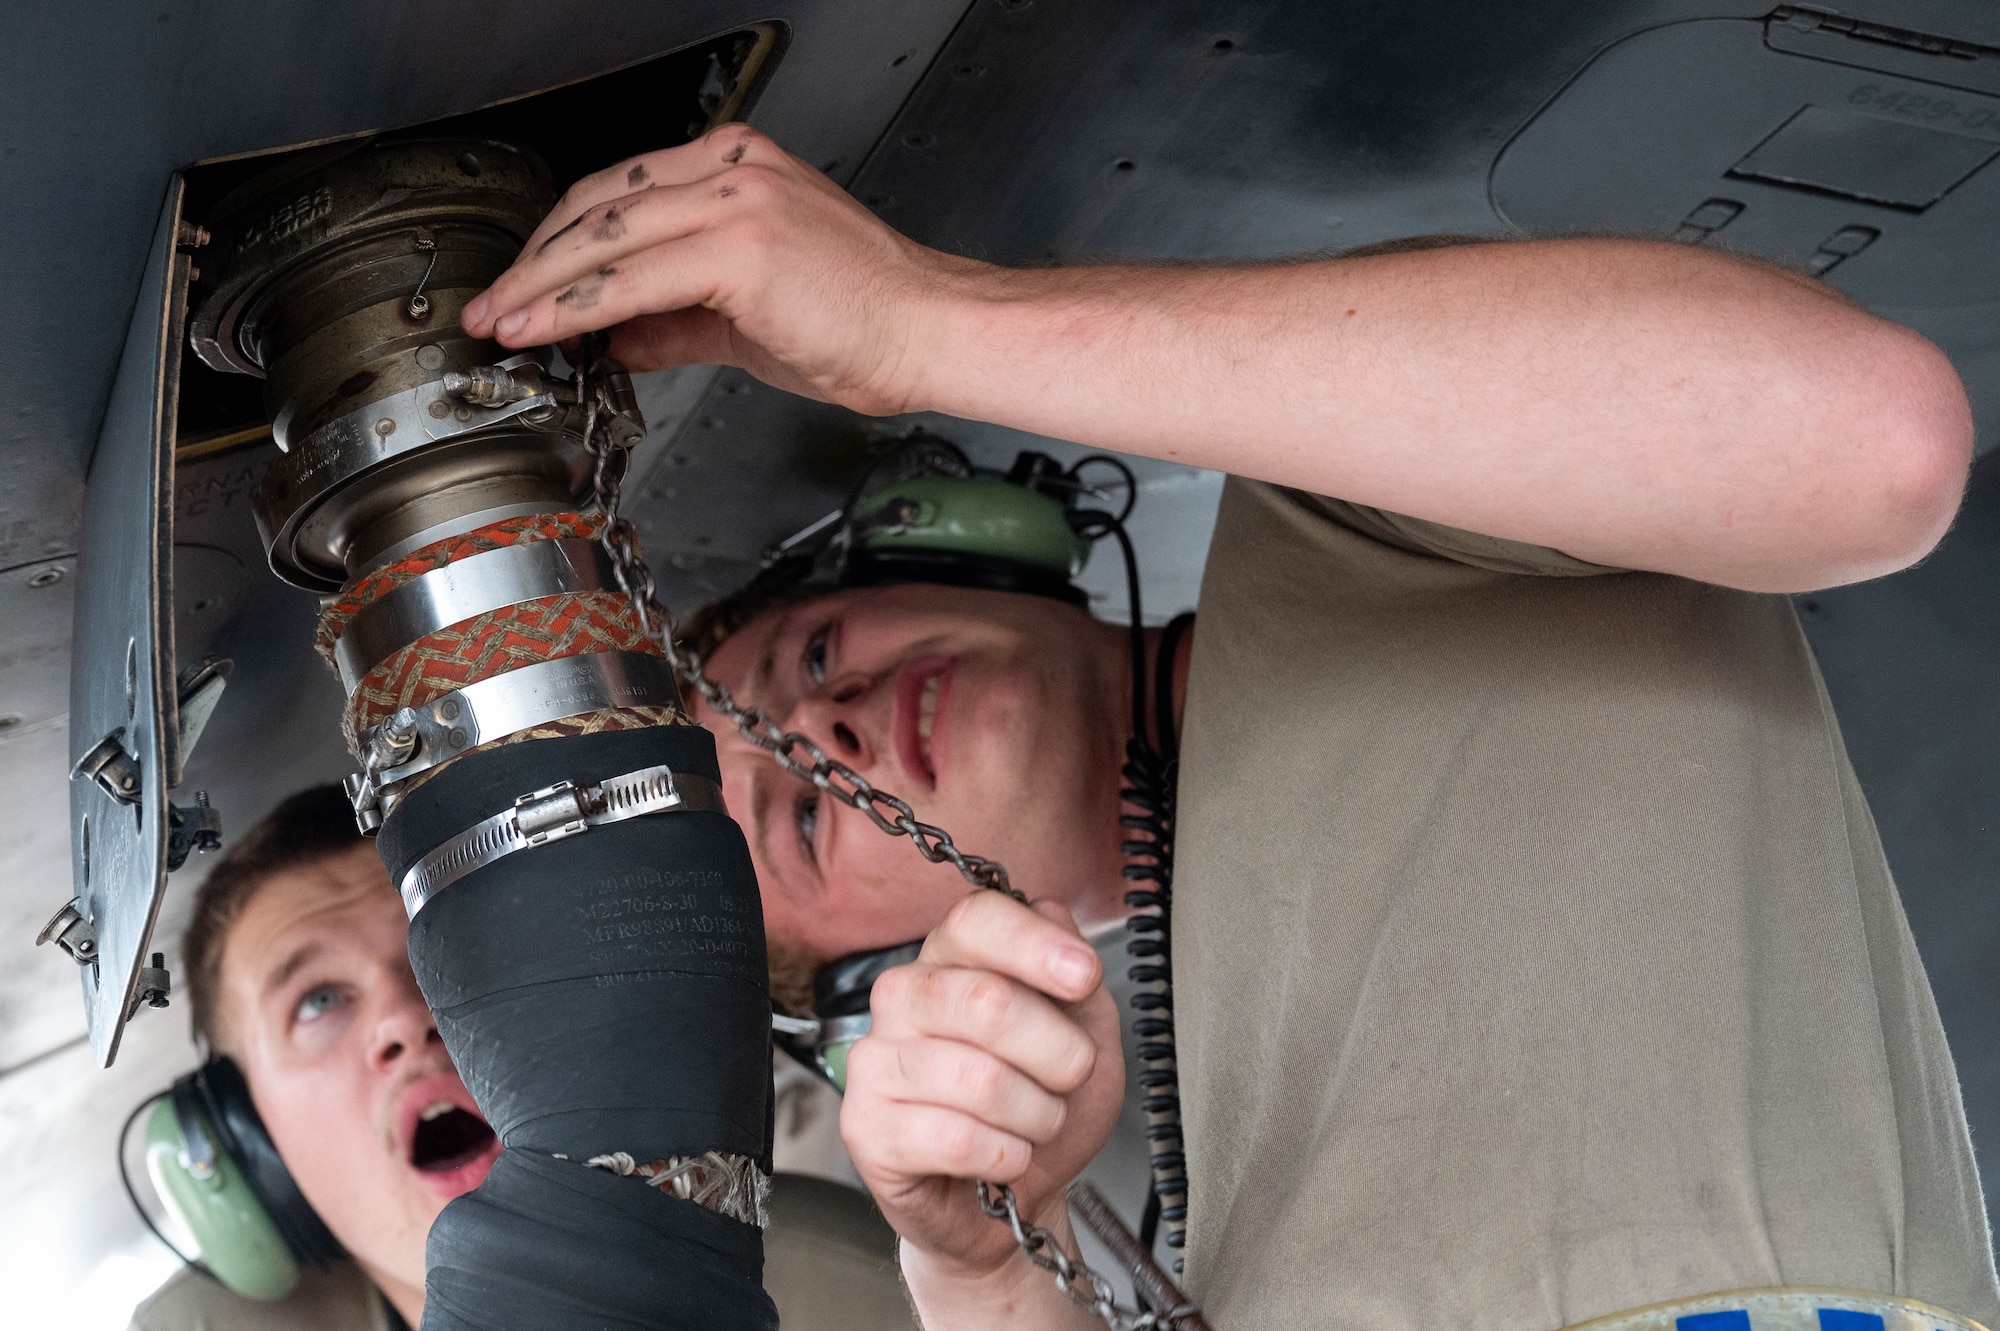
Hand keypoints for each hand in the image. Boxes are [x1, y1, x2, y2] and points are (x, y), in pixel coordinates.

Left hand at [460, 124, 986, 415]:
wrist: (931, 332)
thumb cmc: (868, 320)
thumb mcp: (750, 318)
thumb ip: (677, 321)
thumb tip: (619, 339)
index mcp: (741, 166)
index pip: (621, 194)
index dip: (560, 243)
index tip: (523, 286)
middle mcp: (735, 168)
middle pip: (599, 206)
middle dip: (533, 263)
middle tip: (492, 307)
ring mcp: (738, 200)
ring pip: (605, 238)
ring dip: (540, 287)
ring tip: (501, 324)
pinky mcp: (742, 245)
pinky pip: (634, 279)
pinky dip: (577, 307)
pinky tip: (546, 331)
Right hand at [840, 891, 1124, 1282]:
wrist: (1017, 1191)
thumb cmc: (1041, 1099)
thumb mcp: (1085, 1029)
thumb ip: (1074, 976)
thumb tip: (1057, 926)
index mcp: (953, 956)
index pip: (977, 919)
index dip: (1036, 946)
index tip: (1083, 977)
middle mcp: (904, 995)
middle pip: (985, 1000)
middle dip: (1057, 1052)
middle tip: (1070, 1077)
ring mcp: (875, 1059)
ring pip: (978, 1079)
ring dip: (1036, 1114)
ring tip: (1033, 1123)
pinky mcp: (864, 1125)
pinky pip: (954, 1137)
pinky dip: (1004, 1155)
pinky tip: (1003, 1155)